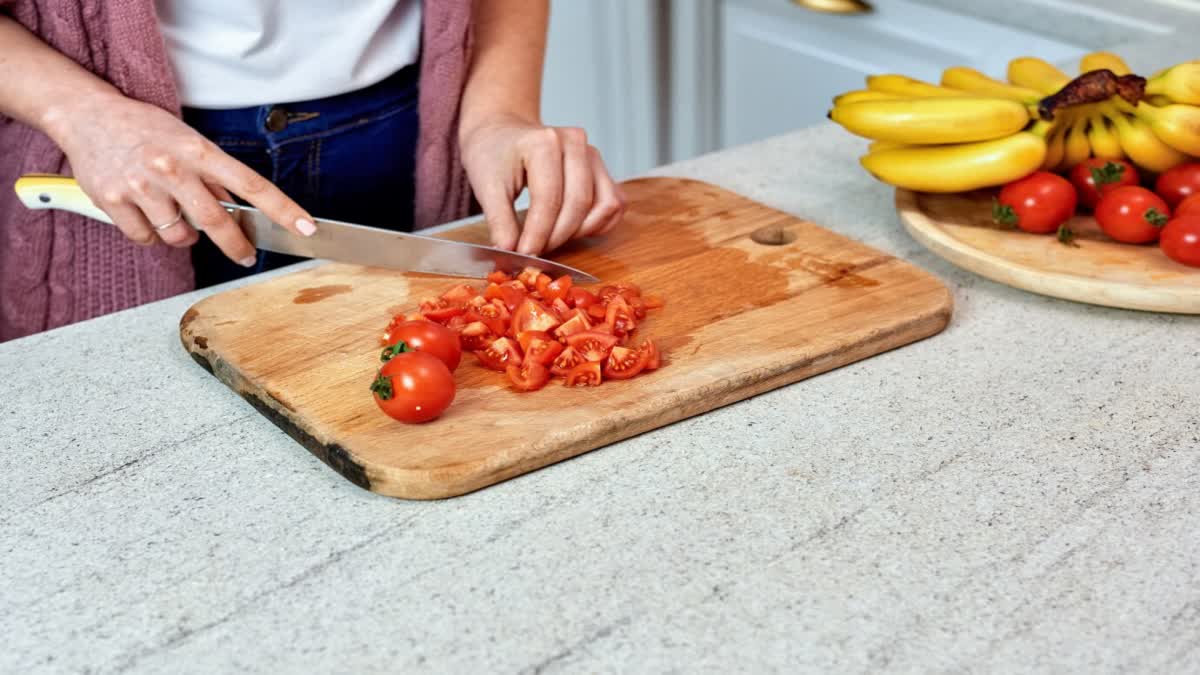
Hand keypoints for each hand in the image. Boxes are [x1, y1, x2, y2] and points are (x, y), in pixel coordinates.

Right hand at [47, 92, 315, 266]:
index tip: (306, 228)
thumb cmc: (145, 129)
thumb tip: (240, 210)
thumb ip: (214, 177)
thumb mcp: (189, 141)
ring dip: (185, 236)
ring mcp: (140, 184)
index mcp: (198, 150)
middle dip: (236, 245)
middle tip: (244, 255)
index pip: (252, 184)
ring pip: (179, 236)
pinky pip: (145, 238)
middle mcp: (171, 167)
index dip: (283, 210)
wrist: (87, 115)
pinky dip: (150, 235)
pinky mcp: (112, 200)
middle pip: (216, 221)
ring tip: (175, 214)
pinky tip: (146, 214)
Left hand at [459, 114, 625, 254]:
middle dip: (557, 236)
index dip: (538, 234)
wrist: (502, 134)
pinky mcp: (602, 170)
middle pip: (579, 204)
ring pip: (603, 206)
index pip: (549, 198)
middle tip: (535, 252)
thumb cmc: (493, 155)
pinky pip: (614, 205)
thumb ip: (499, 222)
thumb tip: (510, 253)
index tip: (524, 255)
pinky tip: (572, 230)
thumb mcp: (486, 188)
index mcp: (544, 142)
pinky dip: (597, 224)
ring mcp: (593, 155)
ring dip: (580, 231)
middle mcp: (575, 143)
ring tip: (551, 238)